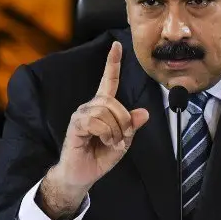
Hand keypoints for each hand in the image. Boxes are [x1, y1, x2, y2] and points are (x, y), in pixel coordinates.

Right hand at [40, 42, 149, 218]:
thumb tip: (144, 112)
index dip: (113, 63)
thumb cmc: (100, 156)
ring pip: (107, 112)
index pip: (108, 81)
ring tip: (108, 142)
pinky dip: (104, 133)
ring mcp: (82, 113)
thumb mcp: (123, 142)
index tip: (117, 45)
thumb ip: (132, 127)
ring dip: (114, 131)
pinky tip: (99, 141)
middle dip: (124, 122)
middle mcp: (91, 106)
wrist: (82, 174)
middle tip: (119, 139)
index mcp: (103, 107)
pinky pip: (96, 121)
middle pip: (115, 102)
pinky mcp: (76, 124)